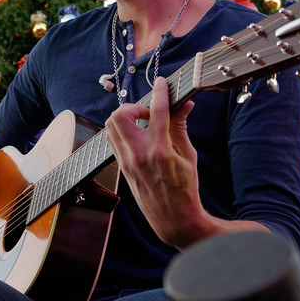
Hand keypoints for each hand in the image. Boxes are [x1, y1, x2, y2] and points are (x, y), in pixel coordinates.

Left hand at [105, 77, 204, 247]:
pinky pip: (112, 139)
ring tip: (142, 123)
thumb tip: (185, 103)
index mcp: (160, 150)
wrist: (172, 218)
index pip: (157, 111)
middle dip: (134, 106)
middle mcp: (139, 154)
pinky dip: (121, 130)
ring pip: (111, 126)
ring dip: (125, 117)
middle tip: (149, 112)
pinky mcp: (122, 167)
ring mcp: (127, 162)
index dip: (160, 92)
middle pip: (121, 115)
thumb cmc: (185, 187)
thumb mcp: (188, 154)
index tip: (162, 83)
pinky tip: (137, 134)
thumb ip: (181, 126)